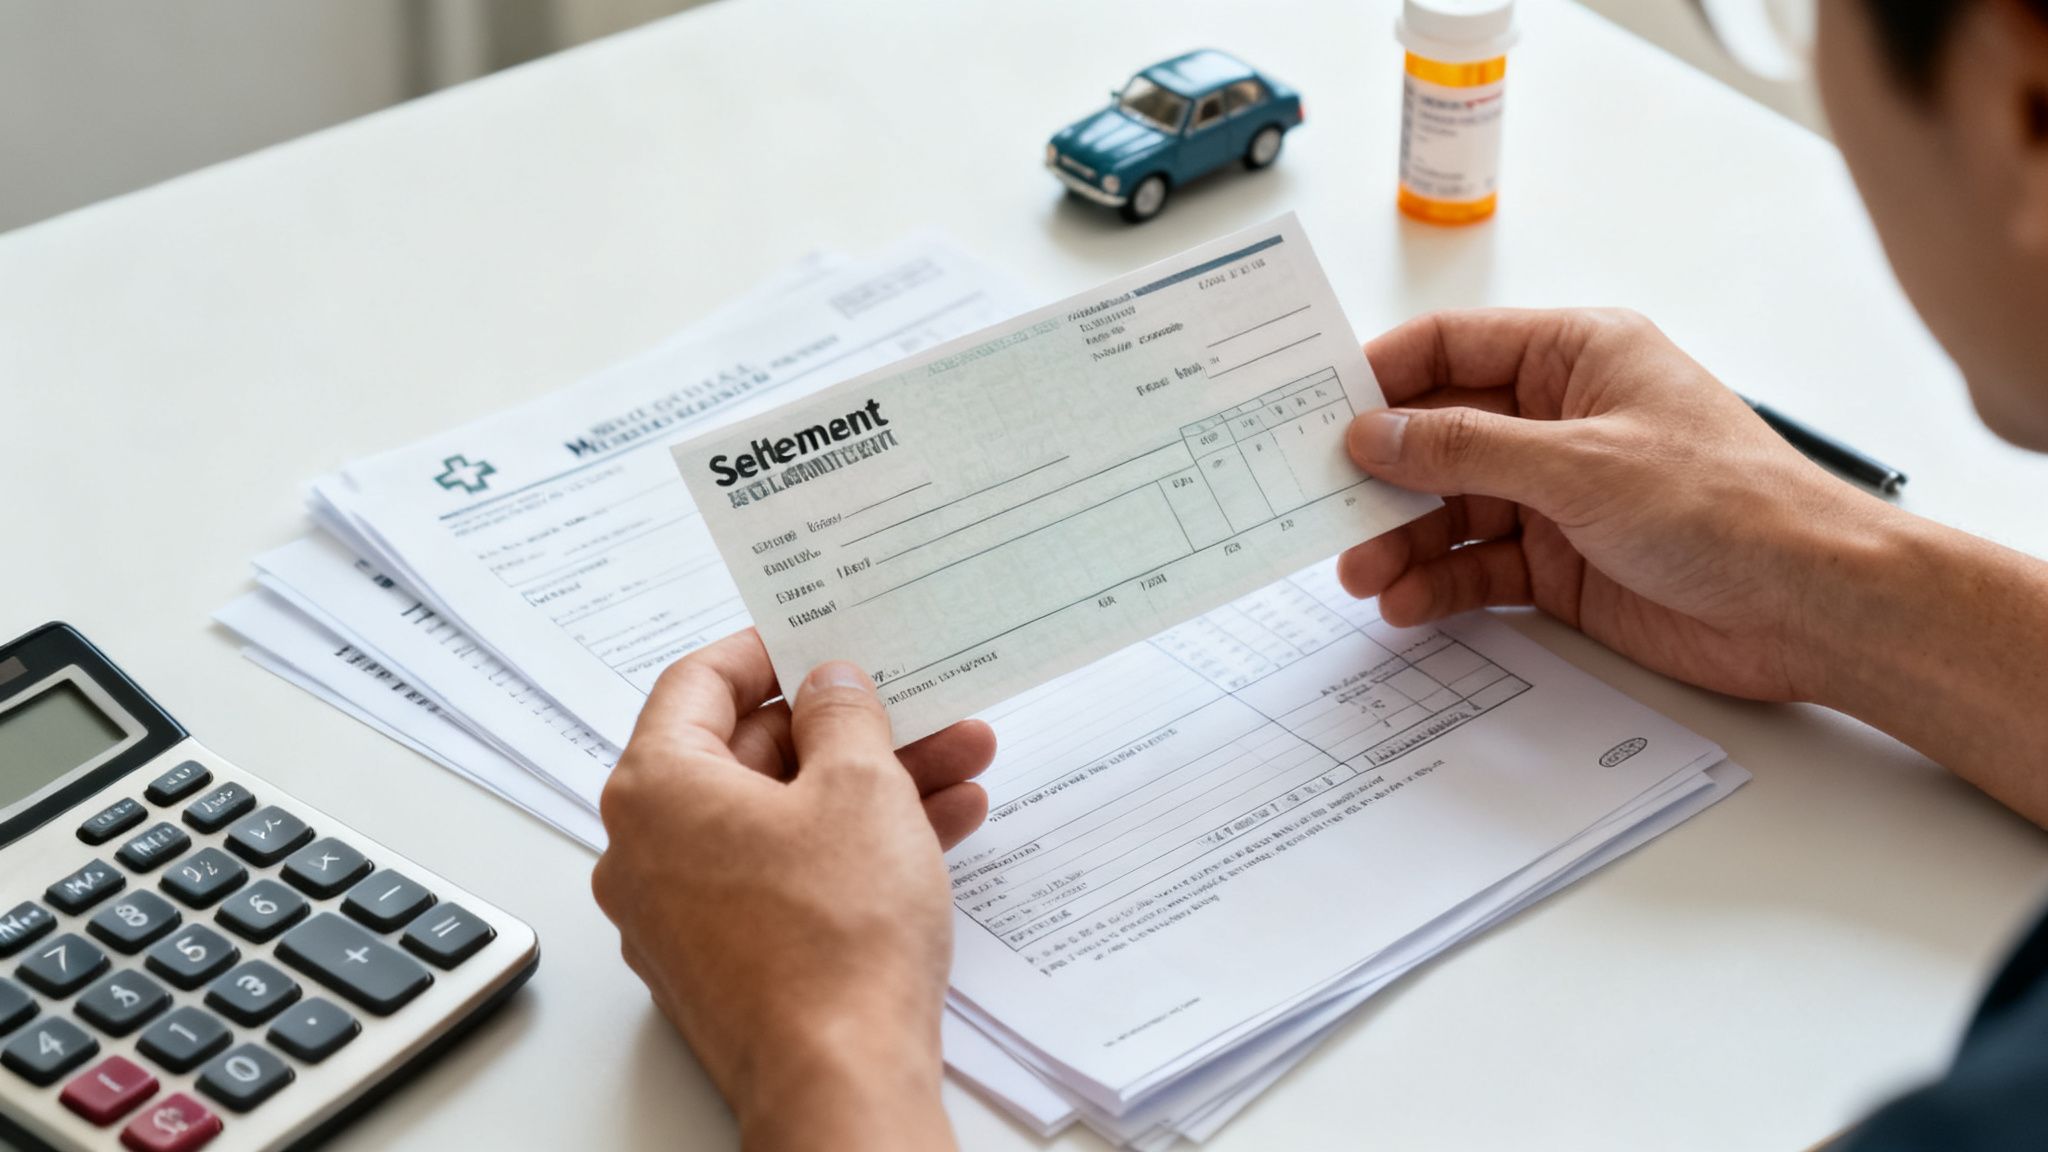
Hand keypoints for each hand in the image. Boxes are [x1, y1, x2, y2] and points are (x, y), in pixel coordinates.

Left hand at [591, 630, 994, 1151]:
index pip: (696, 682)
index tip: (817, 637)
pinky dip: (851, 848)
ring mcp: (683, 914)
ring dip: (871, 787)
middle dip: (849, 728)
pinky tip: (938, 829)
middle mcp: (649, 850)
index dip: (767, 650)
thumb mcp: (862, 788)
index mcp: (656, 789)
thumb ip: (845, 715)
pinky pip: (788, 878)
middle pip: (749, 755)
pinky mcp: (728, 962)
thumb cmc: (835, 939)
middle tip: (915, 703)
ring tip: (959, 763)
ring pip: (782, 820)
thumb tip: (832, 686)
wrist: (841, 1080)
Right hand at [1340, 308, 1905, 703]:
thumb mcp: (1582, 465)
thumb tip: (1375, 433)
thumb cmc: (1730, 506)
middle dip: (1380, 473)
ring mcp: (1557, 493)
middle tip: (1319, 505)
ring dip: (1399, 538)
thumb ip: (1467, 449)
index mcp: (1576, 356)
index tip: (1316, 410)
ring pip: (1448, 507)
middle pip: (1438, 435)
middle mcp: (1560, 419)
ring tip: (1357, 572)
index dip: (1381, 375)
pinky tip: (1406, 601)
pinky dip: (1437, 583)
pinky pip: (1475, 565)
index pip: (1453, 348)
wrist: (1811, 607)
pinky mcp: (1560, 562)